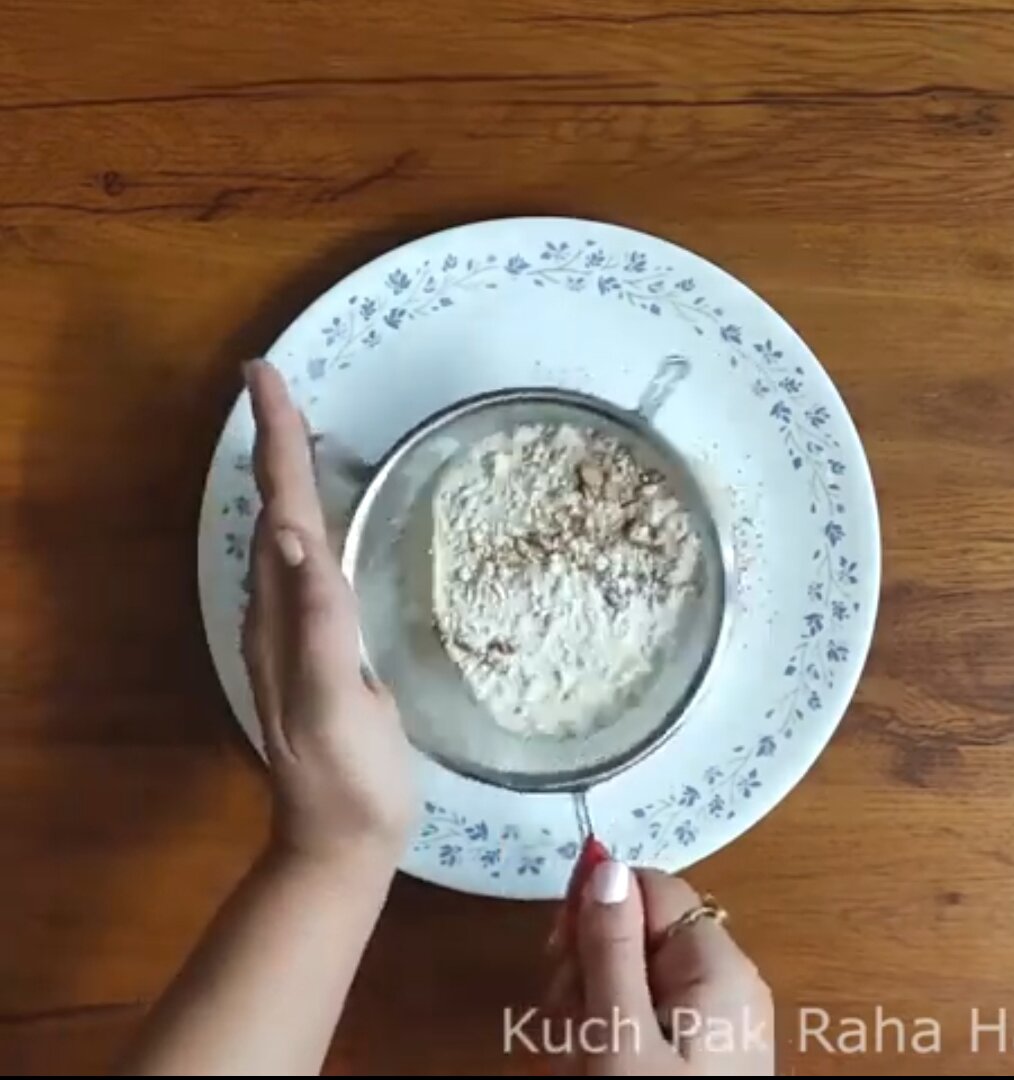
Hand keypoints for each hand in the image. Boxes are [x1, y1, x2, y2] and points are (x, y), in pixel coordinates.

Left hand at [241, 359, 414, 866]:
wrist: (341, 841)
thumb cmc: (350, 780)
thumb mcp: (337, 706)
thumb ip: (316, 624)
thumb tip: (292, 537)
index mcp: (288, 615)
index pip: (279, 511)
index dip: (274, 443)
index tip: (265, 378)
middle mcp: (278, 614)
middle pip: (273, 511)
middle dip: (273, 445)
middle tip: (276, 386)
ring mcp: (293, 633)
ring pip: (283, 537)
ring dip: (283, 478)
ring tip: (294, 432)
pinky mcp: (317, 649)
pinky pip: (304, 566)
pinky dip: (304, 522)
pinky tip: (317, 522)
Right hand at [546, 863, 773, 1075]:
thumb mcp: (621, 1036)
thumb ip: (611, 948)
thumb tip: (606, 862)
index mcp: (718, 962)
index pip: (649, 886)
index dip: (595, 909)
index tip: (558, 956)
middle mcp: (726, 980)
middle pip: (636, 931)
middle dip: (587, 968)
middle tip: (569, 1026)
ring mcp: (718, 1021)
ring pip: (631, 977)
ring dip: (589, 1008)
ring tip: (579, 1060)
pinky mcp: (705, 1055)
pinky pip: (645, 1017)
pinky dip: (611, 1036)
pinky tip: (594, 1068)